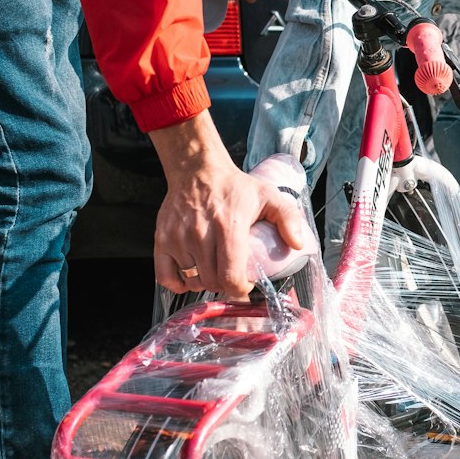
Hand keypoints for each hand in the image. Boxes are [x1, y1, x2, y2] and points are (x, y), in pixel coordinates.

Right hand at [149, 112, 309, 297]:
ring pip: (192, 281)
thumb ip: (289, 218)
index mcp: (228, 227)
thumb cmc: (235, 187)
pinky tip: (191, 277)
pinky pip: (165, 276)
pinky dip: (178, 283)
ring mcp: (178, 237)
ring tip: (215, 272)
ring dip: (205, 283)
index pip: (230, 277)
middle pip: (212, 282)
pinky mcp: (162, 239)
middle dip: (225, 286)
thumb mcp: (269, 196)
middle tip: (233, 277)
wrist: (198, 169)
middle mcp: (200, 234)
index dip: (240, 289)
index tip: (246, 284)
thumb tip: (298, 245)